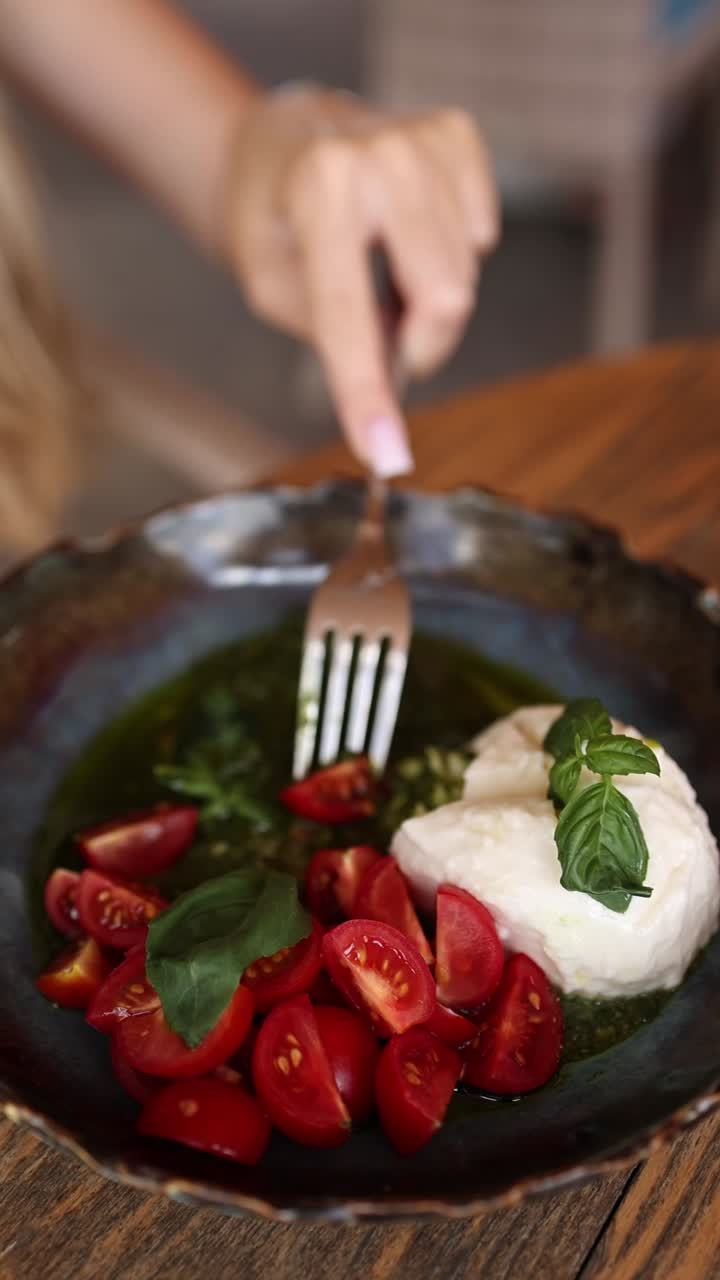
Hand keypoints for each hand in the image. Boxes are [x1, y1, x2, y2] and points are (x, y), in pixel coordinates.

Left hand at [224, 85, 498, 475]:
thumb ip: (331, 334)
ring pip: (466, 275)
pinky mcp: (459, 135)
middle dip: (418, 343)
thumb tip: (400, 379)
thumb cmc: (273, 219)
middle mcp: (382, 156)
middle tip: (384, 338)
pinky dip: (449, 253)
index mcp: (319, 190)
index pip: (351, 315)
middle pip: (446, 299)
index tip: (387, 456)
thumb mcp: (271, 286)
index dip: (367, 395)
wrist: (285, 137)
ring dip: (427, 300)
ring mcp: (427, 139)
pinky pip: (482, 236)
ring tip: (384, 272)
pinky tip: (409, 232)